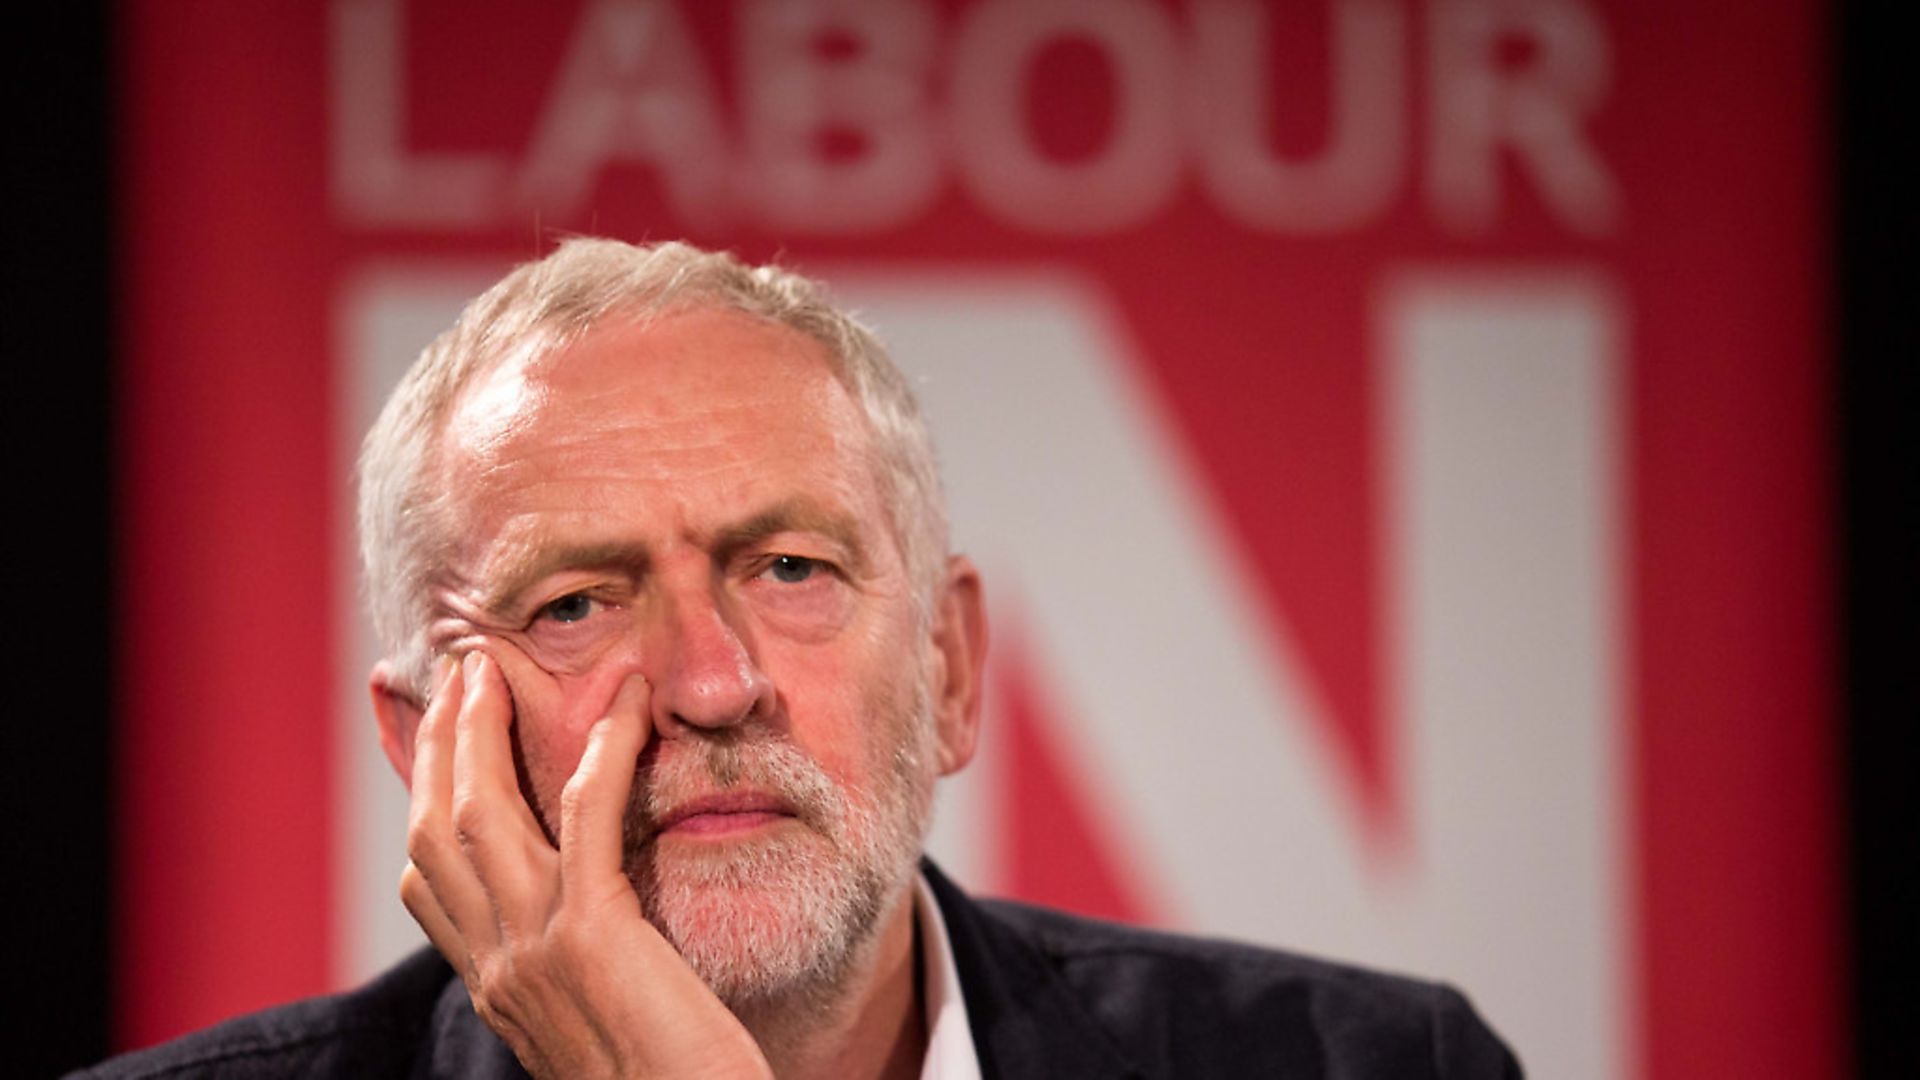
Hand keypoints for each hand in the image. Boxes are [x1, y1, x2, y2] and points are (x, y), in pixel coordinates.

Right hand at [399, 650, 771, 1079]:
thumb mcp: (599, 1024)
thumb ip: (575, 972)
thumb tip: (584, 927)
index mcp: (497, 988)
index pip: (426, 882)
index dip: (422, 801)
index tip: (434, 739)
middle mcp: (499, 970)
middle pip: (433, 832)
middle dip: (440, 744)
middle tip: (458, 674)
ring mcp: (537, 952)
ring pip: (479, 815)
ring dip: (482, 731)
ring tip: (492, 669)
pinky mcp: (596, 938)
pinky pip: (586, 819)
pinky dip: (601, 751)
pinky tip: (625, 704)